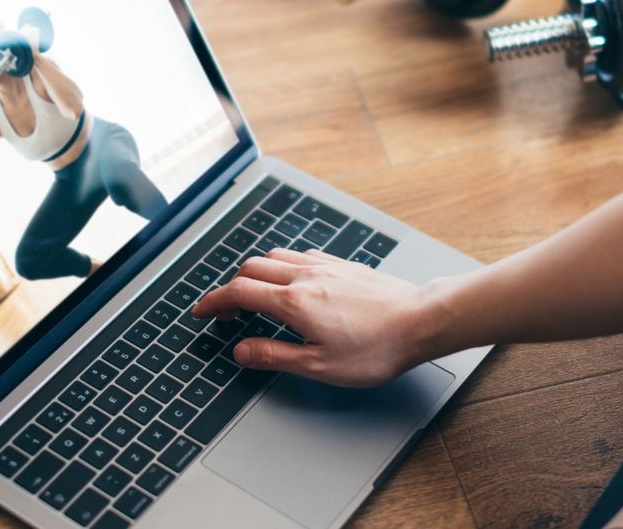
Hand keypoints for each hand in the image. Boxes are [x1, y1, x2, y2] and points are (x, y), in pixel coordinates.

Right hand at [192, 248, 440, 386]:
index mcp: (293, 302)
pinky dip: (283, 266)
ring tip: (256, 297)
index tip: (201, 312)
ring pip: (276, 257)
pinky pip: (301, 256)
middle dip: (231, 288)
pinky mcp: (344, 265)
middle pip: (251, 268)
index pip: (238, 292)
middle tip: (226, 311)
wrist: (421, 321)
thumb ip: (274, 356)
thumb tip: (241, 350)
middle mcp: (306, 276)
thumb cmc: (376, 348)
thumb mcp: (319, 366)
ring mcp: (326, 266)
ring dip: (257, 273)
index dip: (213, 302)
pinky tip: (293, 283)